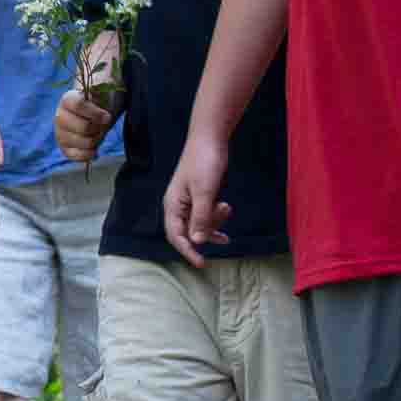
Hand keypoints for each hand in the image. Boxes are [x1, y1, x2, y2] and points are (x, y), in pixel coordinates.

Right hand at [53, 85, 117, 163]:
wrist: (94, 114)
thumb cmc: (99, 102)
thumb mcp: (102, 92)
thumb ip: (101, 91)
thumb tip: (99, 98)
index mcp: (67, 100)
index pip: (79, 105)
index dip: (96, 113)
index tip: (108, 116)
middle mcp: (59, 117)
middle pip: (83, 127)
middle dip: (99, 128)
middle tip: (104, 126)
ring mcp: (60, 134)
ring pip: (83, 142)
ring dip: (96, 140)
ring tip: (98, 134)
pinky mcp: (64, 148)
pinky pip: (77, 156)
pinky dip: (89, 154)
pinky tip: (95, 149)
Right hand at [161, 136, 228, 259]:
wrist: (210, 137)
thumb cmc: (205, 162)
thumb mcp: (205, 192)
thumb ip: (201, 218)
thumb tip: (197, 242)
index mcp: (173, 205)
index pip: (176, 236)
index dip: (188, 252)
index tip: (203, 264)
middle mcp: (177, 205)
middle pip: (188, 232)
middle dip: (206, 235)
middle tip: (225, 238)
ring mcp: (188, 199)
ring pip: (199, 223)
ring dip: (214, 222)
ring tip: (227, 207)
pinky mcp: (198, 194)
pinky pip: (205, 213)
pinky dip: (216, 215)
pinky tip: (226, 208)